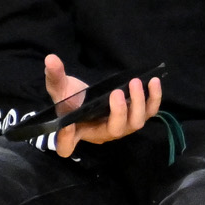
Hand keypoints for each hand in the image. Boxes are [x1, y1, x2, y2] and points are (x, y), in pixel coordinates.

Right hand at [40, 53, 159, 155]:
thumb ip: (54, 76)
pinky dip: (153, 98)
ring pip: (135, 123)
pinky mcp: (134, 116)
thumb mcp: (59, 88)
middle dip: (119, 112)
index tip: (67, 125)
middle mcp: (102, 134)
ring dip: (138, 103)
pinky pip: (148, 112)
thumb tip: (51, 59)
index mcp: (77, 132)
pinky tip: (153, 81)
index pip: (67, 145)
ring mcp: (121, 126)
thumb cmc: (72, 100)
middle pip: (115, 131)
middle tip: (116, 92)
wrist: (88, 99)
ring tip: (135, 83)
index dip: (66, 139)